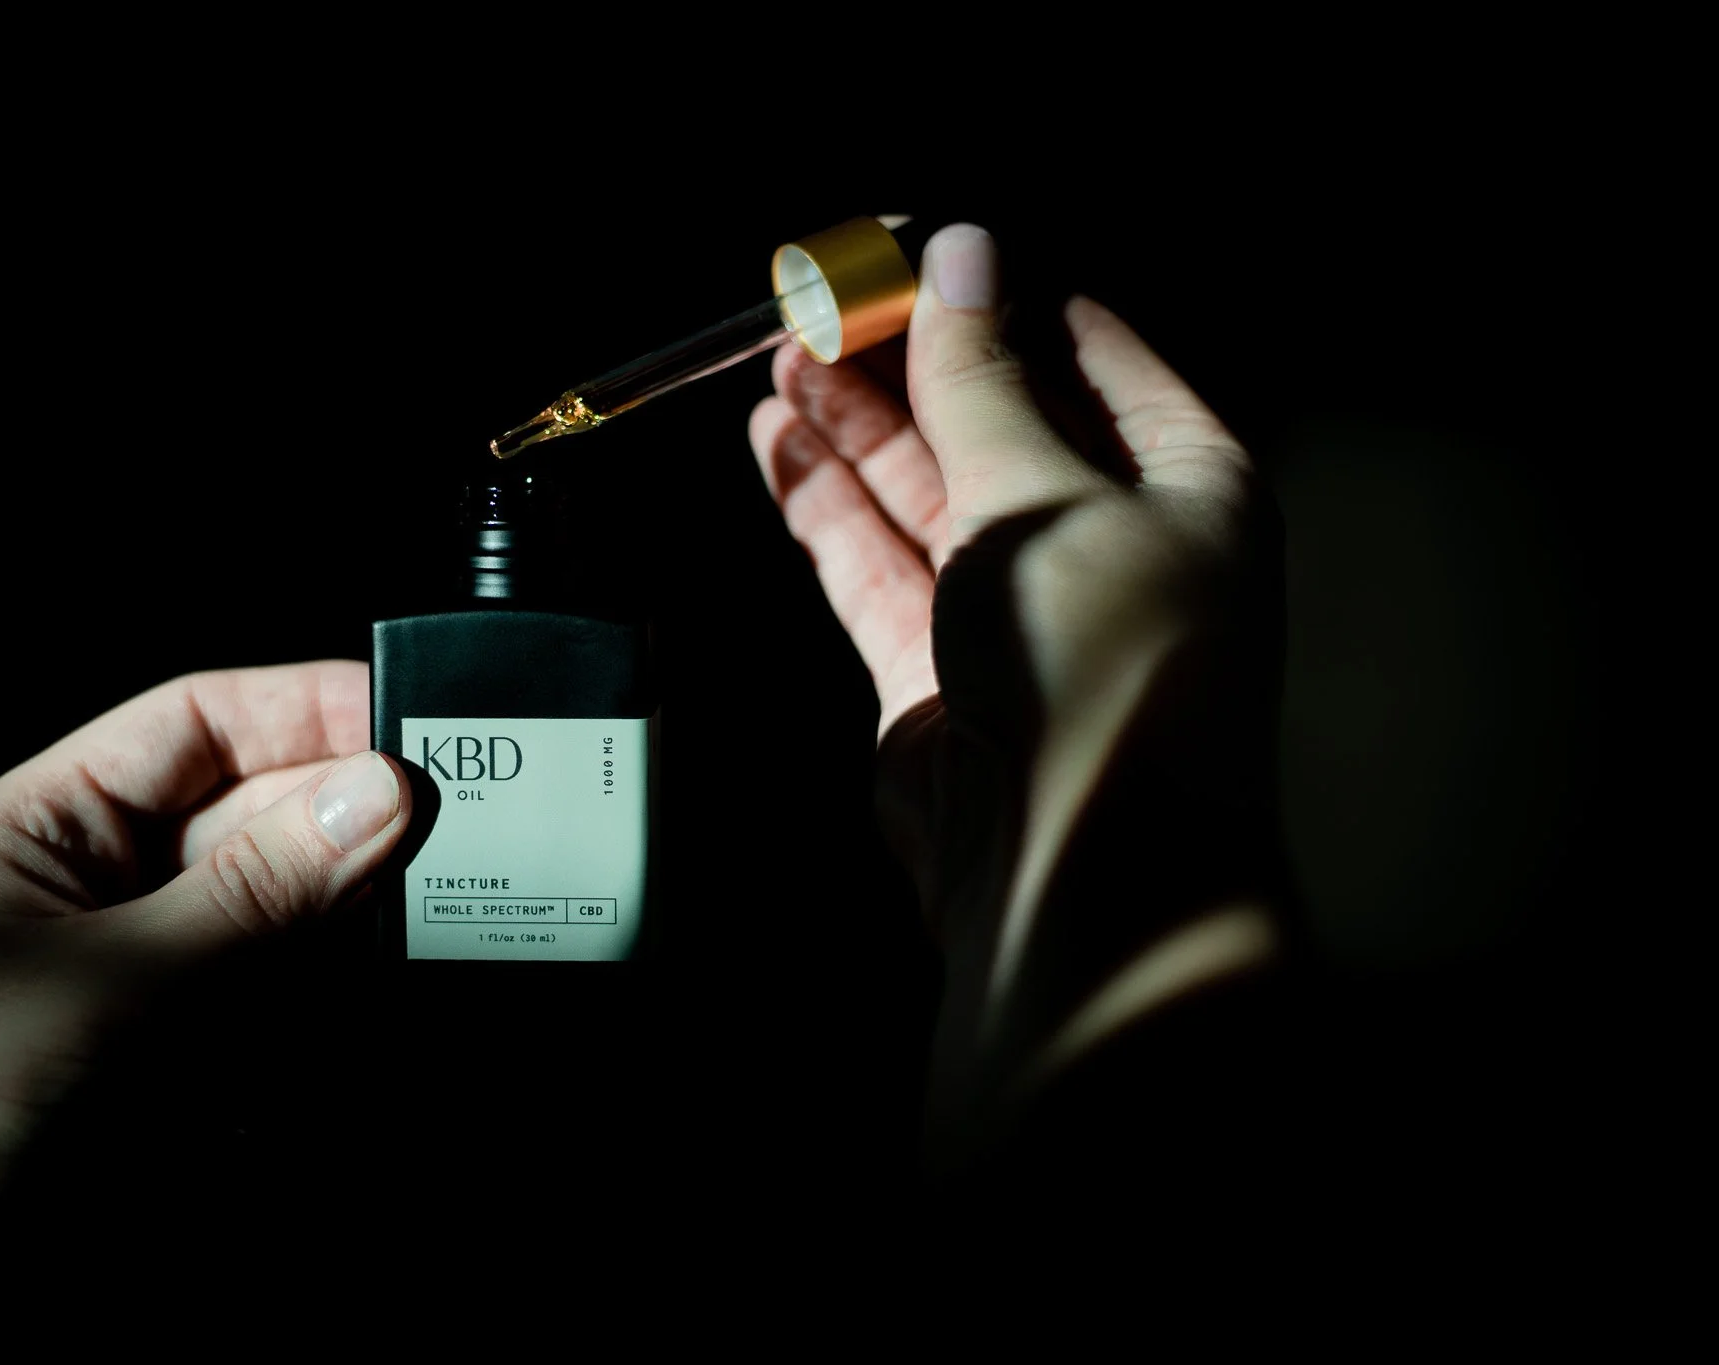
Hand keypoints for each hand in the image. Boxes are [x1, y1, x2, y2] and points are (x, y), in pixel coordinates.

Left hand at [0, 662, 409, 1272]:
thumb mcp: (103, 984)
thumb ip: (251, 896)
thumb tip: (376, 799)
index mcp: (58, 830)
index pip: (202, 729)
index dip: (307, 711)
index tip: (413, 720)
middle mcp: (116, 894)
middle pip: (262, 822)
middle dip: (352, 826)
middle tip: (460, 833)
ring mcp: (159, 989)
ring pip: (295, 923)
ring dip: (357, 926)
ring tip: (429, 926)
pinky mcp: (193, 1076)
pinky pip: (291, 1017)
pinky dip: (336, 1017)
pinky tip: (372, 1015)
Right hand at [748, 226, 1285, 1165]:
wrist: (1076, 873)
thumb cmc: (1108, 676)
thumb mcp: (1052, 494)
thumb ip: (986, 380)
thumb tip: (966, 253)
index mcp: (1184, 480)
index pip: (1086, 351)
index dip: (998, 294)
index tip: (913, 250)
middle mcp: (1102, 537)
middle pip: (990, 417)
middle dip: (906, 359)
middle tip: (823, 302)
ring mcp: (1013, 605)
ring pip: (920, 487)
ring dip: (851, 423)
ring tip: (783, 357)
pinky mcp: (933, 665)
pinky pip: (871, 559)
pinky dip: (823, 501)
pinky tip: (780, 442)